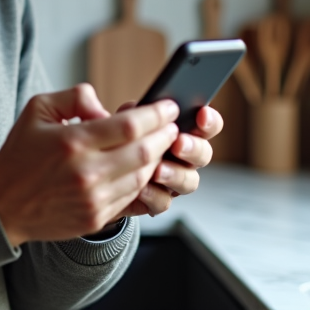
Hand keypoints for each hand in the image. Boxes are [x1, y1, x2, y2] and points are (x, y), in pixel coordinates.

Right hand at [0, 84, 179, 246]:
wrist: (2, 204)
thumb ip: (76, 96)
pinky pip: (132, 196)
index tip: (169, 106)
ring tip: (160, 144)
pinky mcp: (96, 217)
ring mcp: (93, 199)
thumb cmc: (20, 152)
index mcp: (72, 141)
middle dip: (165, 135)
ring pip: (143, 176)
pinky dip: (142, 179)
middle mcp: (86, 172)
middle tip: (172, 125)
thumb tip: (108, 108)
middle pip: (145, 151)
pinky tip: (142, 167)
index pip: (130, 125)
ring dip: (157, 158)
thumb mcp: (38, 108)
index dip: (156, 114)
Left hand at [109, 103, 223, 217]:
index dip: (209, 120)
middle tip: (178, 143)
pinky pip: (165, 201)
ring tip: (159, 170)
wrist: (100, 173)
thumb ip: (134, 112)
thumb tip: (138, 108)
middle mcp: (184, 156)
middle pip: (204, 154)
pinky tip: (141, 189)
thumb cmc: (119, 140)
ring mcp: (174, 179)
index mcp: (182, 130)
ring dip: (176, 174)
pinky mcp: (159, 199)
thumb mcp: (124, 120)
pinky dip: (154, 195)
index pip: (207, 123)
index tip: (201, 115)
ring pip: (190, 181)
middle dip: (194, 148)